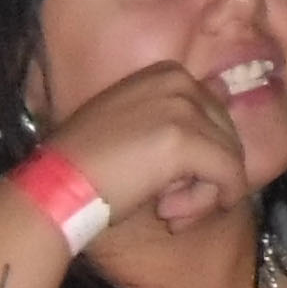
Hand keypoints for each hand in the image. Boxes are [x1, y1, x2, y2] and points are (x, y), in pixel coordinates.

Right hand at [38, 61, 254, 235]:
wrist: (56, 187)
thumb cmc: (89, 164)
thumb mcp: (135, 124)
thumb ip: (176, 114)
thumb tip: (225, 92)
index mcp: (168, 72)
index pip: (215, 115)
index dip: (201, 157)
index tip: (170, 184)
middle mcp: (181, 80)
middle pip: (227, 135)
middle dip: (207, 177)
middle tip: (171, 206)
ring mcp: (184, 107)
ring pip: (230, 158)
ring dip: (203, 196)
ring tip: (169, 213)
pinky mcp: (186, 140)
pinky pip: (229, 176)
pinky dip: (207, 203)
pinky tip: (170, 215)